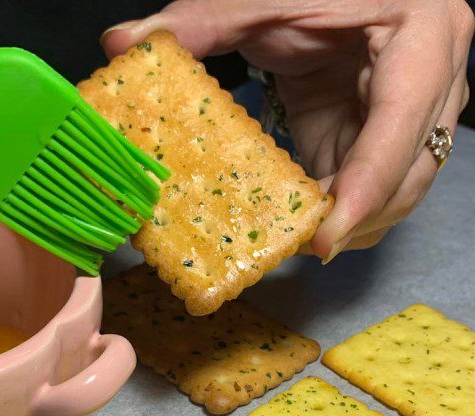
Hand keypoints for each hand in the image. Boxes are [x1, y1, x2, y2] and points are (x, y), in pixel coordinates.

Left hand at [101, 0, 473, 260]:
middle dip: (354, 221)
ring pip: (396, 193)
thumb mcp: (259, 1)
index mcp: (420, 34)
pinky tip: (297, 220)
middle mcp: (436, 79)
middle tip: (294, 250)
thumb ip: (197, 21)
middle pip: (408, 174)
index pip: (402, 122)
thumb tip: (120, 43)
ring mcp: (416, 115)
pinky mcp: (384, 138)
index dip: (366, 186)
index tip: (323, 238)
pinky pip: (367, 190)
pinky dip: (335, 211)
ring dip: (346, 224)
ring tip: (289, 239)